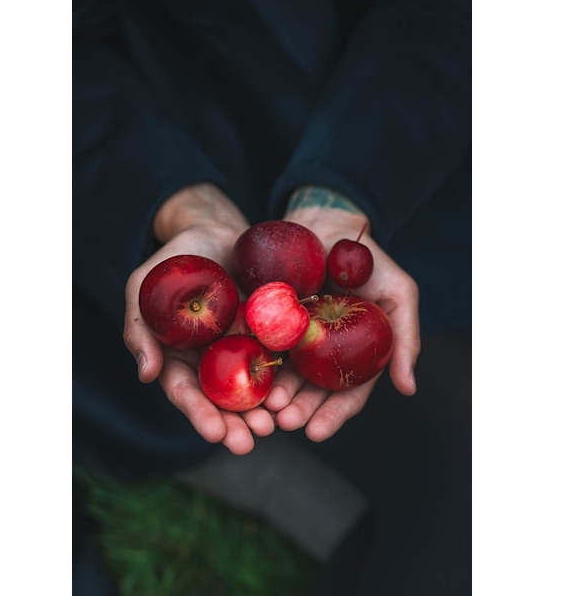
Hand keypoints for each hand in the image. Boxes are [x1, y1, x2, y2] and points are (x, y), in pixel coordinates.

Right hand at [123, 184, 275, 454]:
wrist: (213, 231)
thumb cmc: (171, 261)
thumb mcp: (143, 288)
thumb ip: (140, 329)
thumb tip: (146, 374)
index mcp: (180, 358)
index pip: (187, 393)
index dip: (199, 414)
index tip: (215, 432)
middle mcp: (212, 360)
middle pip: (222, 399)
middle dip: (235, 423)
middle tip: (249, 441)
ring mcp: (242, 347)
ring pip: (253, 385)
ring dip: (263, 408)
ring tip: (276, 424)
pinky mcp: (269, 331)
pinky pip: (278, 355)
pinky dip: (286, 376)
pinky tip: (295, 390)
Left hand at [265, 191, 420, 441]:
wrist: (328, 221)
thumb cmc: (368, 259)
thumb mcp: (399, 294)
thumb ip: (406, 339)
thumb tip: (408, 389)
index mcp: (353, 354)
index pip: (345, 394)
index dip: (332, 416)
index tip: (316, 432)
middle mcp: (322, 352)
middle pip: (310, 391)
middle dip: (298, 410)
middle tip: (283, 421)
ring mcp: (293, 336)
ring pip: (283, 374)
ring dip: (274, 394)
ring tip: (263, 406)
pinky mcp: (268, 318)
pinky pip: (260, 343)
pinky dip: (255, 361)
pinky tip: (246, 373)